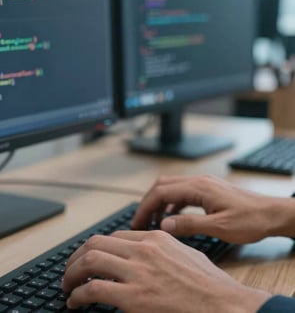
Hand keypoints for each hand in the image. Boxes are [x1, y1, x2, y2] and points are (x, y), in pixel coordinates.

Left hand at [63, 230, 269, 311]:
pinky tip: (75, 302)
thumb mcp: (185, 254)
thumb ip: (163, 248)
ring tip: (67, 285)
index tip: (89, 259)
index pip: (114, 237)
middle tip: (70, 269)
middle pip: (96, 244)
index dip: (96, 248)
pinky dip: (78, 295)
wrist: (225, 305)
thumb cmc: (210, 284)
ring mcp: (138, 272)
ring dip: (72, 273)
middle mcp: (143, 250)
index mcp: (156, 239)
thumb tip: (146, 252)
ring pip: (90, 261)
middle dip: (77, 257)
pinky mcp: (134, 298)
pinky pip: (94, 290)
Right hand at [131, 175, 291, 243]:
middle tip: (139, 221)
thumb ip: (189, 225)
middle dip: (148, 203)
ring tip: (152, 221)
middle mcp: (199, 181)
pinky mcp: (208, 190)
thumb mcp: (219, 227)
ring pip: (171, 188)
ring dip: (159, 203)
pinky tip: (171, 217)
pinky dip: (171, 204)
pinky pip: (182, 193)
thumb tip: (164, 225)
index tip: (137, 222)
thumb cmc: (251, 220)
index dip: (145, 207)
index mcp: (199, 187)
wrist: (273, 213)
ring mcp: (203, 184)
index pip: (161, 192)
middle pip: (162, 186)